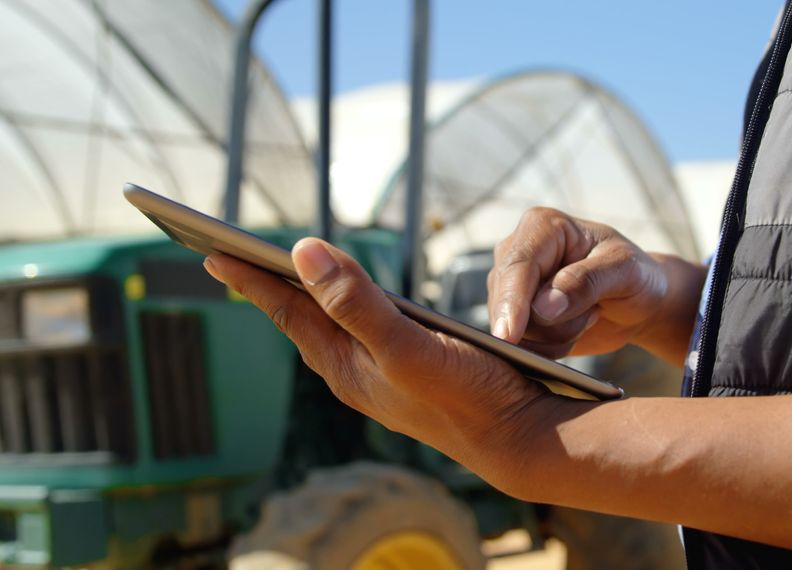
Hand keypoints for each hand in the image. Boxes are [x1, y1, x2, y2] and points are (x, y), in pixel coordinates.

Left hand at [203, 238, 551, 483]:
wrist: (516, 439)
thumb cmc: (468, 394)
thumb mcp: (408, 347)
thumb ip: (356, 303)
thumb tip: (303, 253)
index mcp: (347, 366)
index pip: (287, 311)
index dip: (251, 278)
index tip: (213, 250)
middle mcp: (355, 372)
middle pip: (300, 319)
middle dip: (268, 286)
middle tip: (233, 257)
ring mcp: (380, 376)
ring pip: (329, 328)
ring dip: (303, 298)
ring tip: (279, 275)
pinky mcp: (406, 374)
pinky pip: (357, 335)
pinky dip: (342, 310)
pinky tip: (350, 304)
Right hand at [488, 208, 705, 363]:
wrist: (639, 302)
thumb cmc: (636, 276)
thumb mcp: (625, 272)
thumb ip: (586, 282)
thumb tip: (543, 307)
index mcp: (542, 226)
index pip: (517, 265)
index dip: (511, 302)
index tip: (509, 335)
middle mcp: (517, 251)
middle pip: (507, 300)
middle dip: (550, 323)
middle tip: (594, 314)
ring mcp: (510, 286)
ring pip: (515, 328)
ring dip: (555, 336)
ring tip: (589, 316)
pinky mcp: (513, 315)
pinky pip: (521, 345)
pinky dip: (550, 348)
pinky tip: (575, 330)